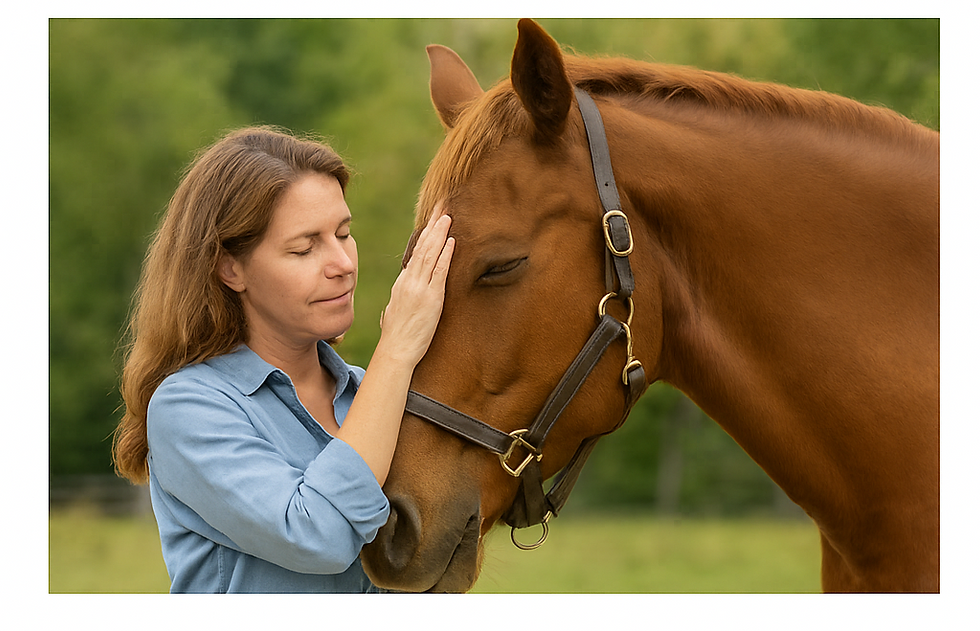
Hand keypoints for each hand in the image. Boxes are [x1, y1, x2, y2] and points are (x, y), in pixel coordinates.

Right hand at [377, 207, 454, 366]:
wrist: (395, 351)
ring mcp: (420, 288)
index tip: (434, 218)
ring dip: (440, 233)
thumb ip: (403, 296)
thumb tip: (406, 290)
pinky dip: (445, 255)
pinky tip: (451, 241)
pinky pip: (439, 272)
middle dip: (433, 224)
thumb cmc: (396, 336)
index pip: (416, 251)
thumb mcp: (396, 309)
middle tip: (442, 206)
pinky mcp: (431, 299)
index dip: (426, 233)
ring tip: (448, 216)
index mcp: (402, 282)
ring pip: (430, 254)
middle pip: (423, 246)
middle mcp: (409, 281)